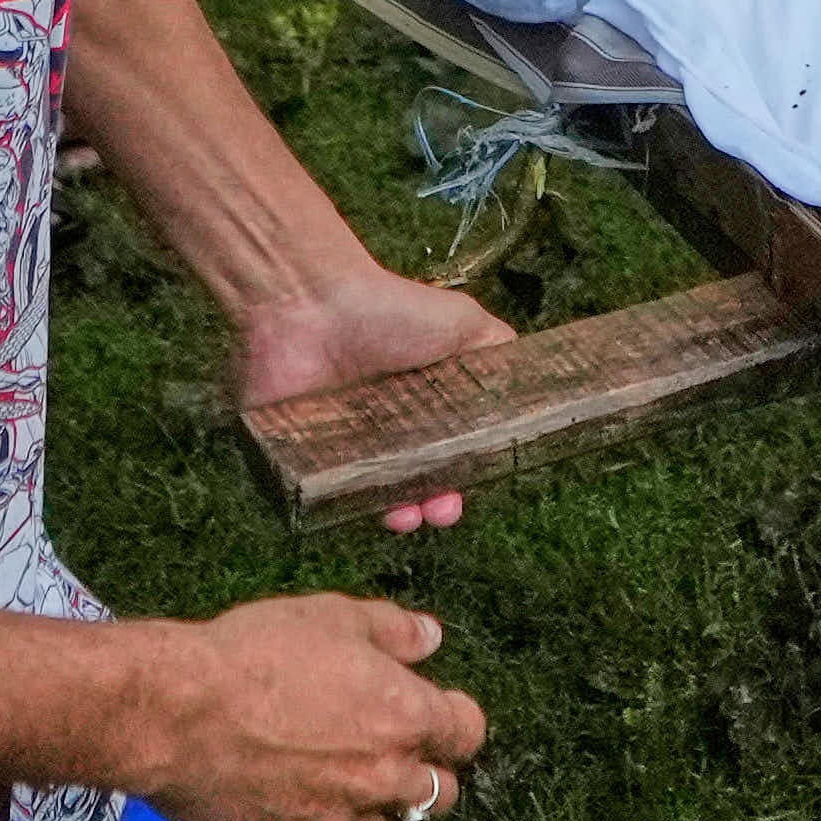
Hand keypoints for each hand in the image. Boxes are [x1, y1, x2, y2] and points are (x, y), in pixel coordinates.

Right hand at [135, 592, 491, 820]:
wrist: (176, 715)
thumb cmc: (252, 657)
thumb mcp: (329, 617)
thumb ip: (392, 630)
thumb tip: (431, 638)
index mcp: (406, 717)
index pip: (468, 734)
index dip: (454, 722)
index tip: (436, 714)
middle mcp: (386, 778)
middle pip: (441, 795)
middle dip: (425, 775)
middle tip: (392, 755)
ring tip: (360, 798)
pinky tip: (314, 818)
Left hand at [230, 271, 508, 535]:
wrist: (311, 304)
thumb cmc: (387, 308)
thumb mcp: (462, 322)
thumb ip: (495, 349)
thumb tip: (526, 377)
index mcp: (421, 404)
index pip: (446, 458)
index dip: (459, 480)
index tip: (465, 493)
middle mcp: (381, 428)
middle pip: (411, 486)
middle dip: (431, 505)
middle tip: (438, 510)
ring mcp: (337, 444)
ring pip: (368, 497)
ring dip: (392, 514)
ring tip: (403, 515)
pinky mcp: (295, 454)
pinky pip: (316, 495)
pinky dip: (336, 507)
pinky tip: (356, 506)